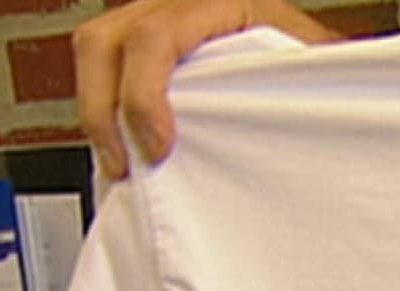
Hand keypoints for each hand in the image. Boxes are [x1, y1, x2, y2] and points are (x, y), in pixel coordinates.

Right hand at [73, 0, 342, 179]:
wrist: (297, 39)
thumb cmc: (303, 53)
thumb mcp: (306, 63)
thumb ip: (291, 83)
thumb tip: (280, 125)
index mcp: (216, 0)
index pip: (154, 37)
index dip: (144, 96)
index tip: (158, 148)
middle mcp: (171, 0)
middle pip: (102, 40)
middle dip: (103, 111)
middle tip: (124, 165)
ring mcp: (147, 15)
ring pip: (93, 50)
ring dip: (97, 111)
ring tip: (119, 161)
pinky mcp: (136, 41)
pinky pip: (101, 67)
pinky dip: (104, 107)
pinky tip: (123, 143)